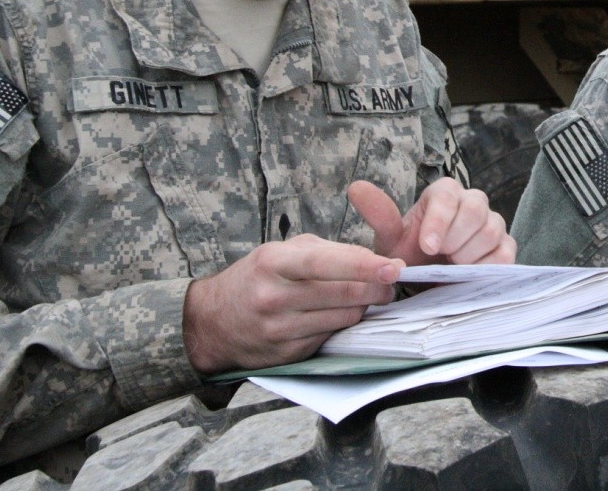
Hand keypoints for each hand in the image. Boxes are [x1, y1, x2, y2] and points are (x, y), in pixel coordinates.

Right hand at [183, 234, 402, 374]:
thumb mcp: (282, 252)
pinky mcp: (287, 355)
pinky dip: (343, 324)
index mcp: (272, 263)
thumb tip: (373, 262)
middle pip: (342, 295)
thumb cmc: (257, 277)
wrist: (213, 322)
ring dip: (363, 307)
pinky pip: (331, 337)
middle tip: (392, 281)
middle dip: (376, 288)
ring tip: (366, 295)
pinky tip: (340, 314)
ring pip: (343, 318)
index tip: (394, 267)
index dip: (363, 265)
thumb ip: (326, 252)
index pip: (324, 264)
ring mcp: (279, 330)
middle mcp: (273, 297)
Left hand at [348, 178, 515, 265]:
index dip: (439, 222)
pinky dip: (488, 266)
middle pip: (475, 210)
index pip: (448, 196)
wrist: (428, 276)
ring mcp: (492, 223)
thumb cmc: (409, 252)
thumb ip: (379, 213)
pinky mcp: (505, 245)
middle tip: (439, 258)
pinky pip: (506, 252)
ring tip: (451, 266)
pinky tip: (469, 274)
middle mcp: (472, 201)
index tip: (427, 247)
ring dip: (469, 255)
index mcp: (444, 193)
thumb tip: (355, 187)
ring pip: (491, 230)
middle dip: (455, 239)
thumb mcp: (390, 238)